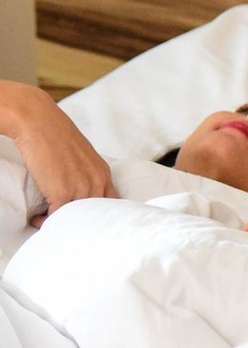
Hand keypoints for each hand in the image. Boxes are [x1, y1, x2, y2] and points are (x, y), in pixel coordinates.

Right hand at [1, 82, 116, 224]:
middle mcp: (97, 181)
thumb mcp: (81, 156)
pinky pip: (57, 216)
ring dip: (60, 222)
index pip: (111, 203)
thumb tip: (77, 192)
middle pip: (95, 214)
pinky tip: (36, 218)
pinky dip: (45, 221)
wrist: (39, 122)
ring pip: (76, 217)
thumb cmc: (55, 136)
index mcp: (103, 173)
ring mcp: (81, 187)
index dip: (98, 214)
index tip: (83, 219)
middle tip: (63, 224)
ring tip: (46, 221)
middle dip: (79, 222)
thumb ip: (86, 174)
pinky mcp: (62, 192)